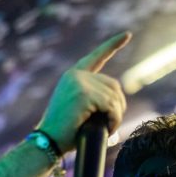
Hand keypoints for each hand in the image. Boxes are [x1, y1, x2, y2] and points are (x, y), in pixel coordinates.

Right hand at [35, 31, 131, 151]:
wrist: (49, 142)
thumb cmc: (65, 132)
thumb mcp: (79, 108)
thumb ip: (94, 97)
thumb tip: (117, 100)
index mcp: (73, 76)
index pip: (97, 57)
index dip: (113, 45)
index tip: (127, 34)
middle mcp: (76, 75)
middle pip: (113, 85)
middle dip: (118, 106)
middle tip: (112, 123)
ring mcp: (79, 82)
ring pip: (114, 97)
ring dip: (116, 116)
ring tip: (107, 129)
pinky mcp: (84, 94)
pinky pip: (111, 106)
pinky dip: (114, 119)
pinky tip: (108, 129)